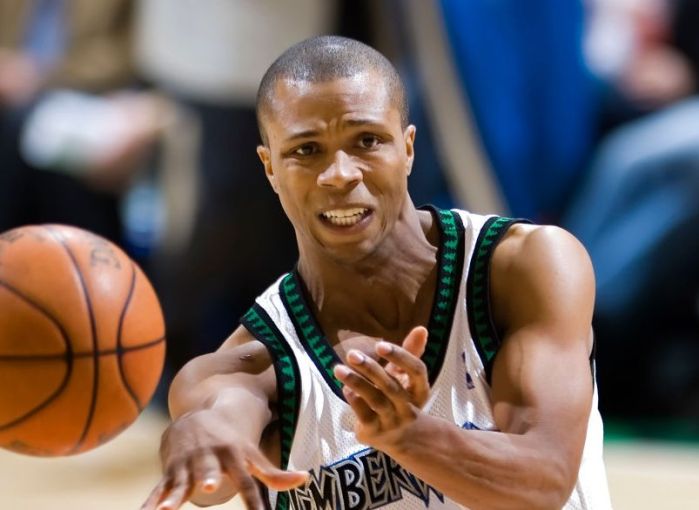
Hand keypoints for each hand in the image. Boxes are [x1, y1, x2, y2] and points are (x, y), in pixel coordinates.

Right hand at [141, 408, 307, 509]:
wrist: (196, 416)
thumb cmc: (231, 443)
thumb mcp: (252, 455)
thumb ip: (274, 474)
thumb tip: (305, 479)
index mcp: (234, 457)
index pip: (247, 482)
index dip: (255, 500)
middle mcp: (209, 459)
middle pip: (209, 471)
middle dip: (207, 477)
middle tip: (208, 487)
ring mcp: (187, 465)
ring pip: (179, 482)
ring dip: (173, 495)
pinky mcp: (169, 471)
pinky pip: (157, 490)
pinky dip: (149, 504)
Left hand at [332, 326, 428, 449]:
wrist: (403, 438)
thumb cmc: (401, 398)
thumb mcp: (406, 377)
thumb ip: (411, 352)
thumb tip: (421, 328)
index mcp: (420, 390)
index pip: (416, 371)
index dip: (400, 356)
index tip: (380, 344)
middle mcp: (408, 407)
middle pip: (391, 385)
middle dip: (370, 368)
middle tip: (352, 354)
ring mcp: (392, 421)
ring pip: (375, 400)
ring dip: (356, 383)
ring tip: (338, 369)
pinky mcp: (375, 432)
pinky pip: (364, 415)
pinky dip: (354, 400)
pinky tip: (345, 389)